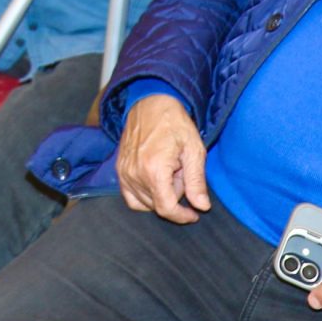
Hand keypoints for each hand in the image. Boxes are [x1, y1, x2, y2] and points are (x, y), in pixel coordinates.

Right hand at [115, 93, 210, 223]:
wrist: (151, 103)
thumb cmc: (175, 123)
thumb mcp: (194, 149)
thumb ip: (197, 180)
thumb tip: (201, 206)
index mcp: (154, 169)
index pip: (166, 208)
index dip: (182, 216)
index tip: (194, 214)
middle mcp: (134, 174)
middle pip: (157, 204)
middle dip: (174, 195)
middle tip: (181, 171)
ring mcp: (124, 173)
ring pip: (145, 202)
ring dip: (160, 193)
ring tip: (169, 171)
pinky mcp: (120, 170)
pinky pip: (130, 197)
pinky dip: (144, 196)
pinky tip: (156, 181)